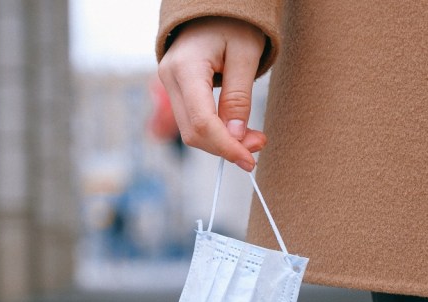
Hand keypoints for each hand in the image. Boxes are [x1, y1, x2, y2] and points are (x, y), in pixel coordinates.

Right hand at [158, 17, 266, 170]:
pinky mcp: (177, 91)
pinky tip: (236, 131)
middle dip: (226, 147)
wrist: (213, 8)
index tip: (249, 160)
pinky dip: (215, 133)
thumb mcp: (245, 56)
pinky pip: (193, 121)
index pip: (202, 122)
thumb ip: (239, 98)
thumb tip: (236, 136)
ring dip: (222, 143)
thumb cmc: (232, 23)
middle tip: (258, 146)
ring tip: (251, 139)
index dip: (226, 147)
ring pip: (191, 131)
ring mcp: (169, 86)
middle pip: (193, 133)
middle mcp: (170, 79)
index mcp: (186, 68)